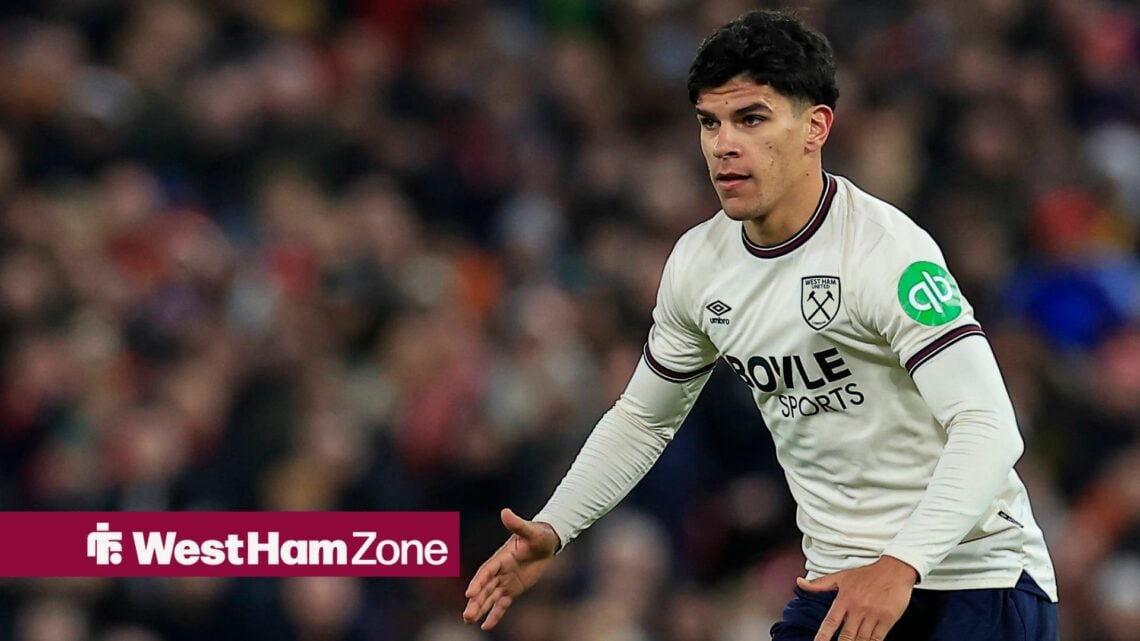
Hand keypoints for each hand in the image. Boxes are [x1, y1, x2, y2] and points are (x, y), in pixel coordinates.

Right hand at [462, 508, 560, 630]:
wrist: (547, 542)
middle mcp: (499, 571)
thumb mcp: (530, 530)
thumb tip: (505, 512)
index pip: (486, 571)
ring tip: (468, 621)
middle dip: (475, 601)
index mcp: (501, 557)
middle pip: (484, 588)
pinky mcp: (512, 590)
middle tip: (466, 615)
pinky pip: (502, 604)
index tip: (470, 594)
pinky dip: (495, 615)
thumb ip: (517, 524)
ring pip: (489, 597)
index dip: (478, 582)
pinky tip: (486, 626)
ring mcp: (504, 581)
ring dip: (480, 609)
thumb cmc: (538, 534)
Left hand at [795, 555, 916, 640]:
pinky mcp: (887, 619)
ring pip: (861, 639)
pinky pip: (877, 638)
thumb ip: (819, 584)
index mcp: (845, 599)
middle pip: (846, 635)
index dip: (822, 636)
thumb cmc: (867, 574)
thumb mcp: (841, 577)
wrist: (895, 570)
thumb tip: (799, 582)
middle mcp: (858, 608)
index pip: (830, 622)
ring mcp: (873, 615)